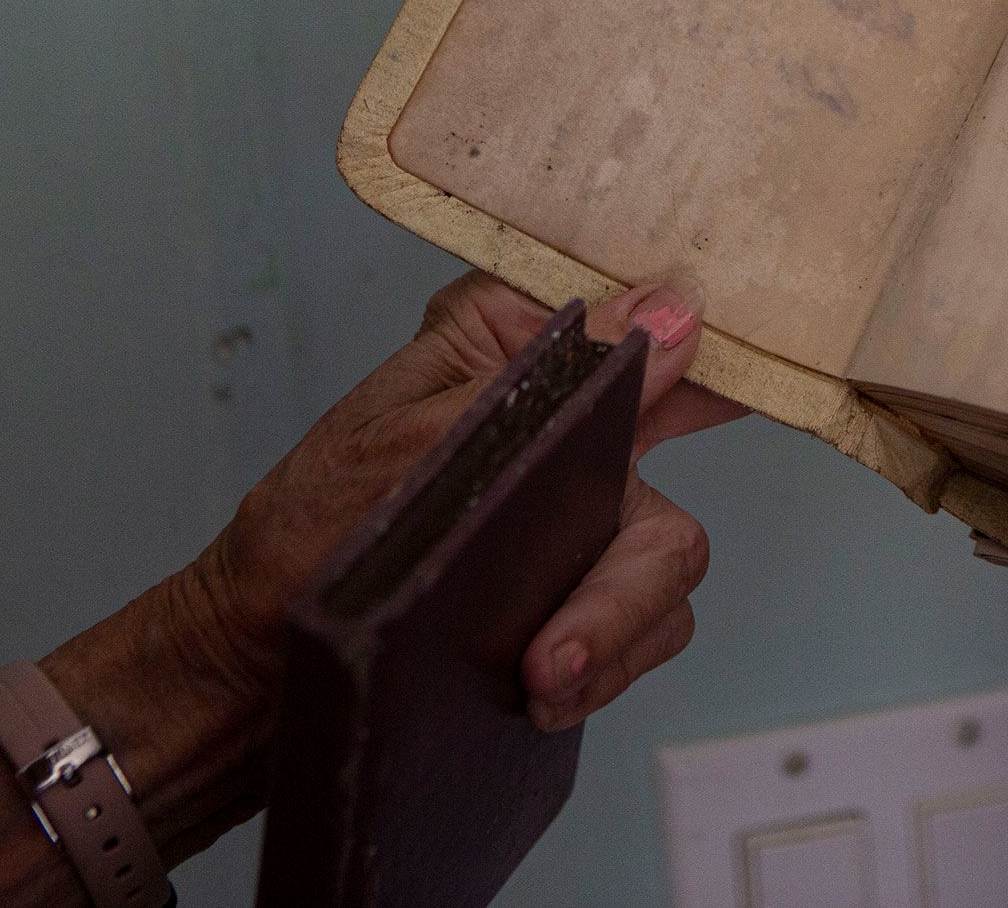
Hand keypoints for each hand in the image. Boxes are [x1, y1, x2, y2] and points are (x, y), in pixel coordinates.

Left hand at [184, 274, 745, 733]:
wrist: (254, 666)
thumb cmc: (305, 534)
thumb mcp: (405, 438)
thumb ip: (542, 378)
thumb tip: (672, 313)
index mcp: (515, 346)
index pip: (643, 315)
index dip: (717, 336)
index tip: (752, 377)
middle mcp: (566, 418)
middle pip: (676, 463)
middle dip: (629, 578)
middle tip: (561, 650)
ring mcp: (579, 510)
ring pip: (665, 560)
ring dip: (611, 632)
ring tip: (537, 683)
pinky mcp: (578, 591)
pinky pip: (646, 625)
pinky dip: (605, 664)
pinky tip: (547, 693)